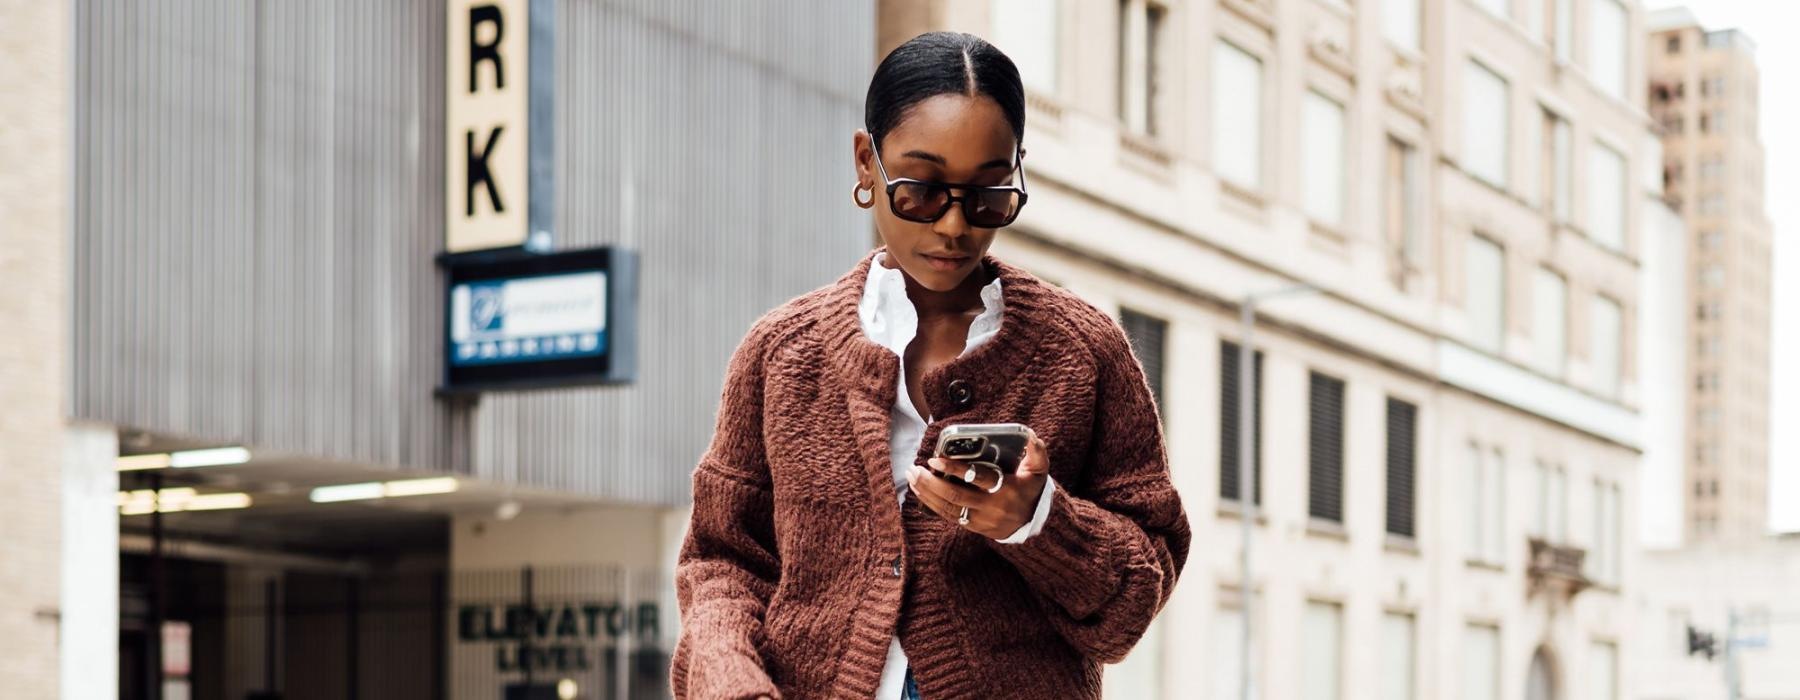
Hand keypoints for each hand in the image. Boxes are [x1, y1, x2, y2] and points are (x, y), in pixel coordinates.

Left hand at [906, 429, 1050, 538]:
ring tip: (912, 478)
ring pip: (949, 508)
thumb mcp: (1038, 471)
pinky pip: (949, 517)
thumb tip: (1031, 436)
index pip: (978, 479)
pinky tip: (919, 492)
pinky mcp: (973, 527)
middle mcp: (991, 507)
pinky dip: (931, 505)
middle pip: (956, 496)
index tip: (935, 459)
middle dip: (932, 483)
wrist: (1034, 524)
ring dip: (927, 493)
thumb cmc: (1031, 491)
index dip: (956, 469)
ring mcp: (981, 520)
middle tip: (914, 469)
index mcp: (1006, 490)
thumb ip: (1037, 453)